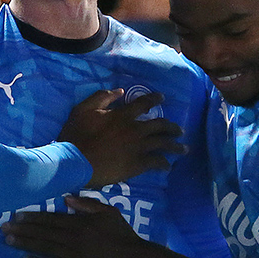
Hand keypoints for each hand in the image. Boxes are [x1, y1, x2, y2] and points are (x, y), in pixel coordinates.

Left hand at [2, 194, 147, 257]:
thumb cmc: (123, 234)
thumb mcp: (109, 212)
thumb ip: (88, 204)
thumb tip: (67, 198)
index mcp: (79, 223)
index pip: (50, 219)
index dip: (32, 217)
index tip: (17, 215)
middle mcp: (72, 238)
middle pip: (42, 232)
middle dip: (22, 229)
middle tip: (3, 227)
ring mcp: (72, 255)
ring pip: (43, 247)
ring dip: (24, 243)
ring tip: (8, 240)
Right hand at [59, 89, 185, 187]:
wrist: (75, 161)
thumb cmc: (76, 135)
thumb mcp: (83, 109)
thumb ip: (102, 97)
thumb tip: (120, 91)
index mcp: (123, 115)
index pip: (144, 103)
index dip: (155, 99)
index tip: (163, 97)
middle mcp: (135, 129)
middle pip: (160, 125)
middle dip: (172, 127)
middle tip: (179, 130)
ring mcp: (138, 148)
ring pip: (163, 144)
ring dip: (175, 146)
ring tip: (183, 149)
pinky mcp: (137, 165)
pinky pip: (156, 162)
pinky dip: (163, 164)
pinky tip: (167, 166)